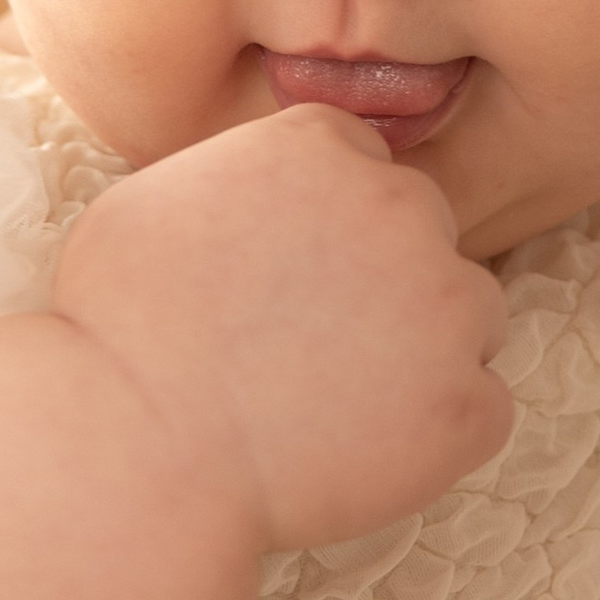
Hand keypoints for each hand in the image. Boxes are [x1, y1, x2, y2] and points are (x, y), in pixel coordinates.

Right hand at [51, 107, 513, 548]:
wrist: (137, 447)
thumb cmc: (118, 332)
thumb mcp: (156, 202)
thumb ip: (239, 183)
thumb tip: (266, 202)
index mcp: (325, 146)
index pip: (365, 170)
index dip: (331, 232)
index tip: (292, 282)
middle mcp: (401, 206)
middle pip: (426, 236)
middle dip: (385, 287)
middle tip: (309, 352)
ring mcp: (448, 305)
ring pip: (470, 320)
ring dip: (423, 356)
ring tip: (330, 407)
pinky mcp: (469, 402)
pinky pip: (481, 410)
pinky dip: (435, 438)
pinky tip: (357, 454)